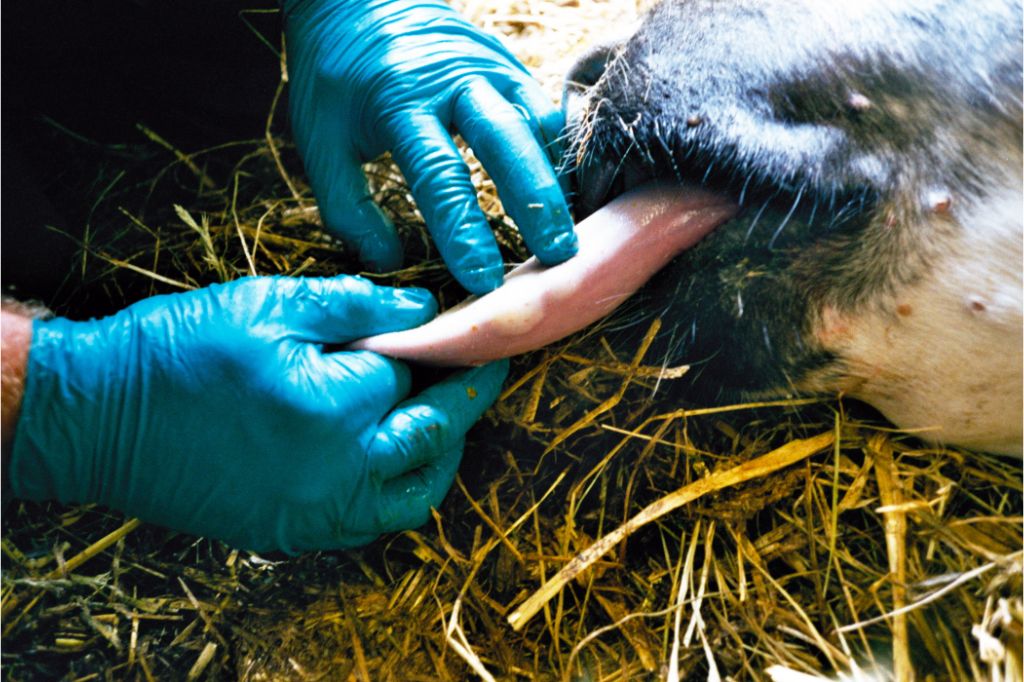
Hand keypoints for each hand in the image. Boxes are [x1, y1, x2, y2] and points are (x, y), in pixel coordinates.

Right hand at [8, 276, 507, 552]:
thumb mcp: (268, 303)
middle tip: (485, 368)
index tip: (470, 327)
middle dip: (466, 397)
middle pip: (433, 434)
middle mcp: (337, 471)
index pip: (417, 371)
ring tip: (445, 418)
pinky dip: (395, 492)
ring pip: (413, 494)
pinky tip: (393, 458)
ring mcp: (314, 511)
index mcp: (333, 405)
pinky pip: (369, 523)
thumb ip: (357, 304)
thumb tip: (422, 307)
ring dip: (441, 454)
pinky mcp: (290, 532)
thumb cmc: (179, 350)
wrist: (98, 418)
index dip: (444, 343)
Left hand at [285, 0, 576, 293]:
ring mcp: (489, 67)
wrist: (356, 0)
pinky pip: (544, 109)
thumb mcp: (321, 141)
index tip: (484, 280)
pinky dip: (558, 152)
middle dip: (537, 203)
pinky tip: (567, 192)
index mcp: (400, 101)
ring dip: (557, 178)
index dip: (465, 231)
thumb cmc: (336, 79)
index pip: (440, 176)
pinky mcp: (509, 65)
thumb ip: (349, 208)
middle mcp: (454, 80)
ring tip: (574, 229)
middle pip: (508, 143)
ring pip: (536, 123)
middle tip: (558, 254)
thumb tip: (389, 263)